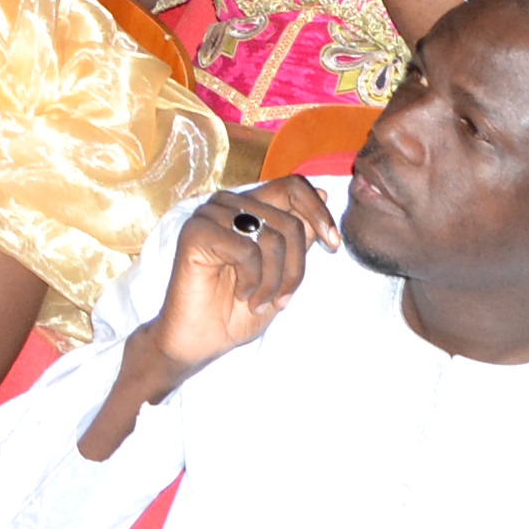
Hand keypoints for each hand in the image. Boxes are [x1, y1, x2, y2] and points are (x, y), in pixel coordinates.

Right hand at [136, 178, 329, 383]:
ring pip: (271, 236)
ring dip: (274, 281)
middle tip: (283, 299)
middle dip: (297, 269)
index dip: (318, 213)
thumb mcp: (282, 273)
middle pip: (289, 220)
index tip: (333, 245)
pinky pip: (246, 250)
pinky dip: (253, 281)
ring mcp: (209, 215)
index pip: (293, 186)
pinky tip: (240, 295)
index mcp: (248, 208)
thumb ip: (297, 237)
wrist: (199, 341)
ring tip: (259, 301)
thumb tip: (323, 194)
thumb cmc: (237, 310)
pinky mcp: (196, 232)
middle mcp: (228, 204)